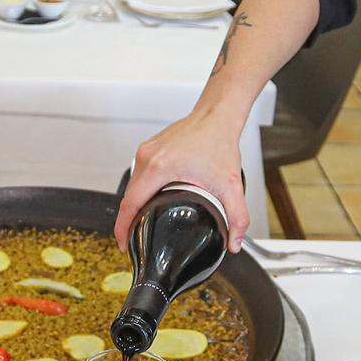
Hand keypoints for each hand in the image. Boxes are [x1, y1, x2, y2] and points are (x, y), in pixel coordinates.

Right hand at [115, 111, 249, 250]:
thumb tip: (234, 243)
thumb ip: (237, 217)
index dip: (123, 228)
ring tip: (140, 222)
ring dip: (134, 204)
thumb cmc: (219, 142)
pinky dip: (140, 189)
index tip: (124, 243)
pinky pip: (138, 173)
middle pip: (128, 197)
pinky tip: (149, 199)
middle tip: (134, 240)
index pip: (130, 204)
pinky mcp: (149, 148)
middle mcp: (147, 157)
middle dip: (128, 220)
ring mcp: (146, 151)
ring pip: (132, 185)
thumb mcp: (230, 185)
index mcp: (160, 168)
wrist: (217, 116)